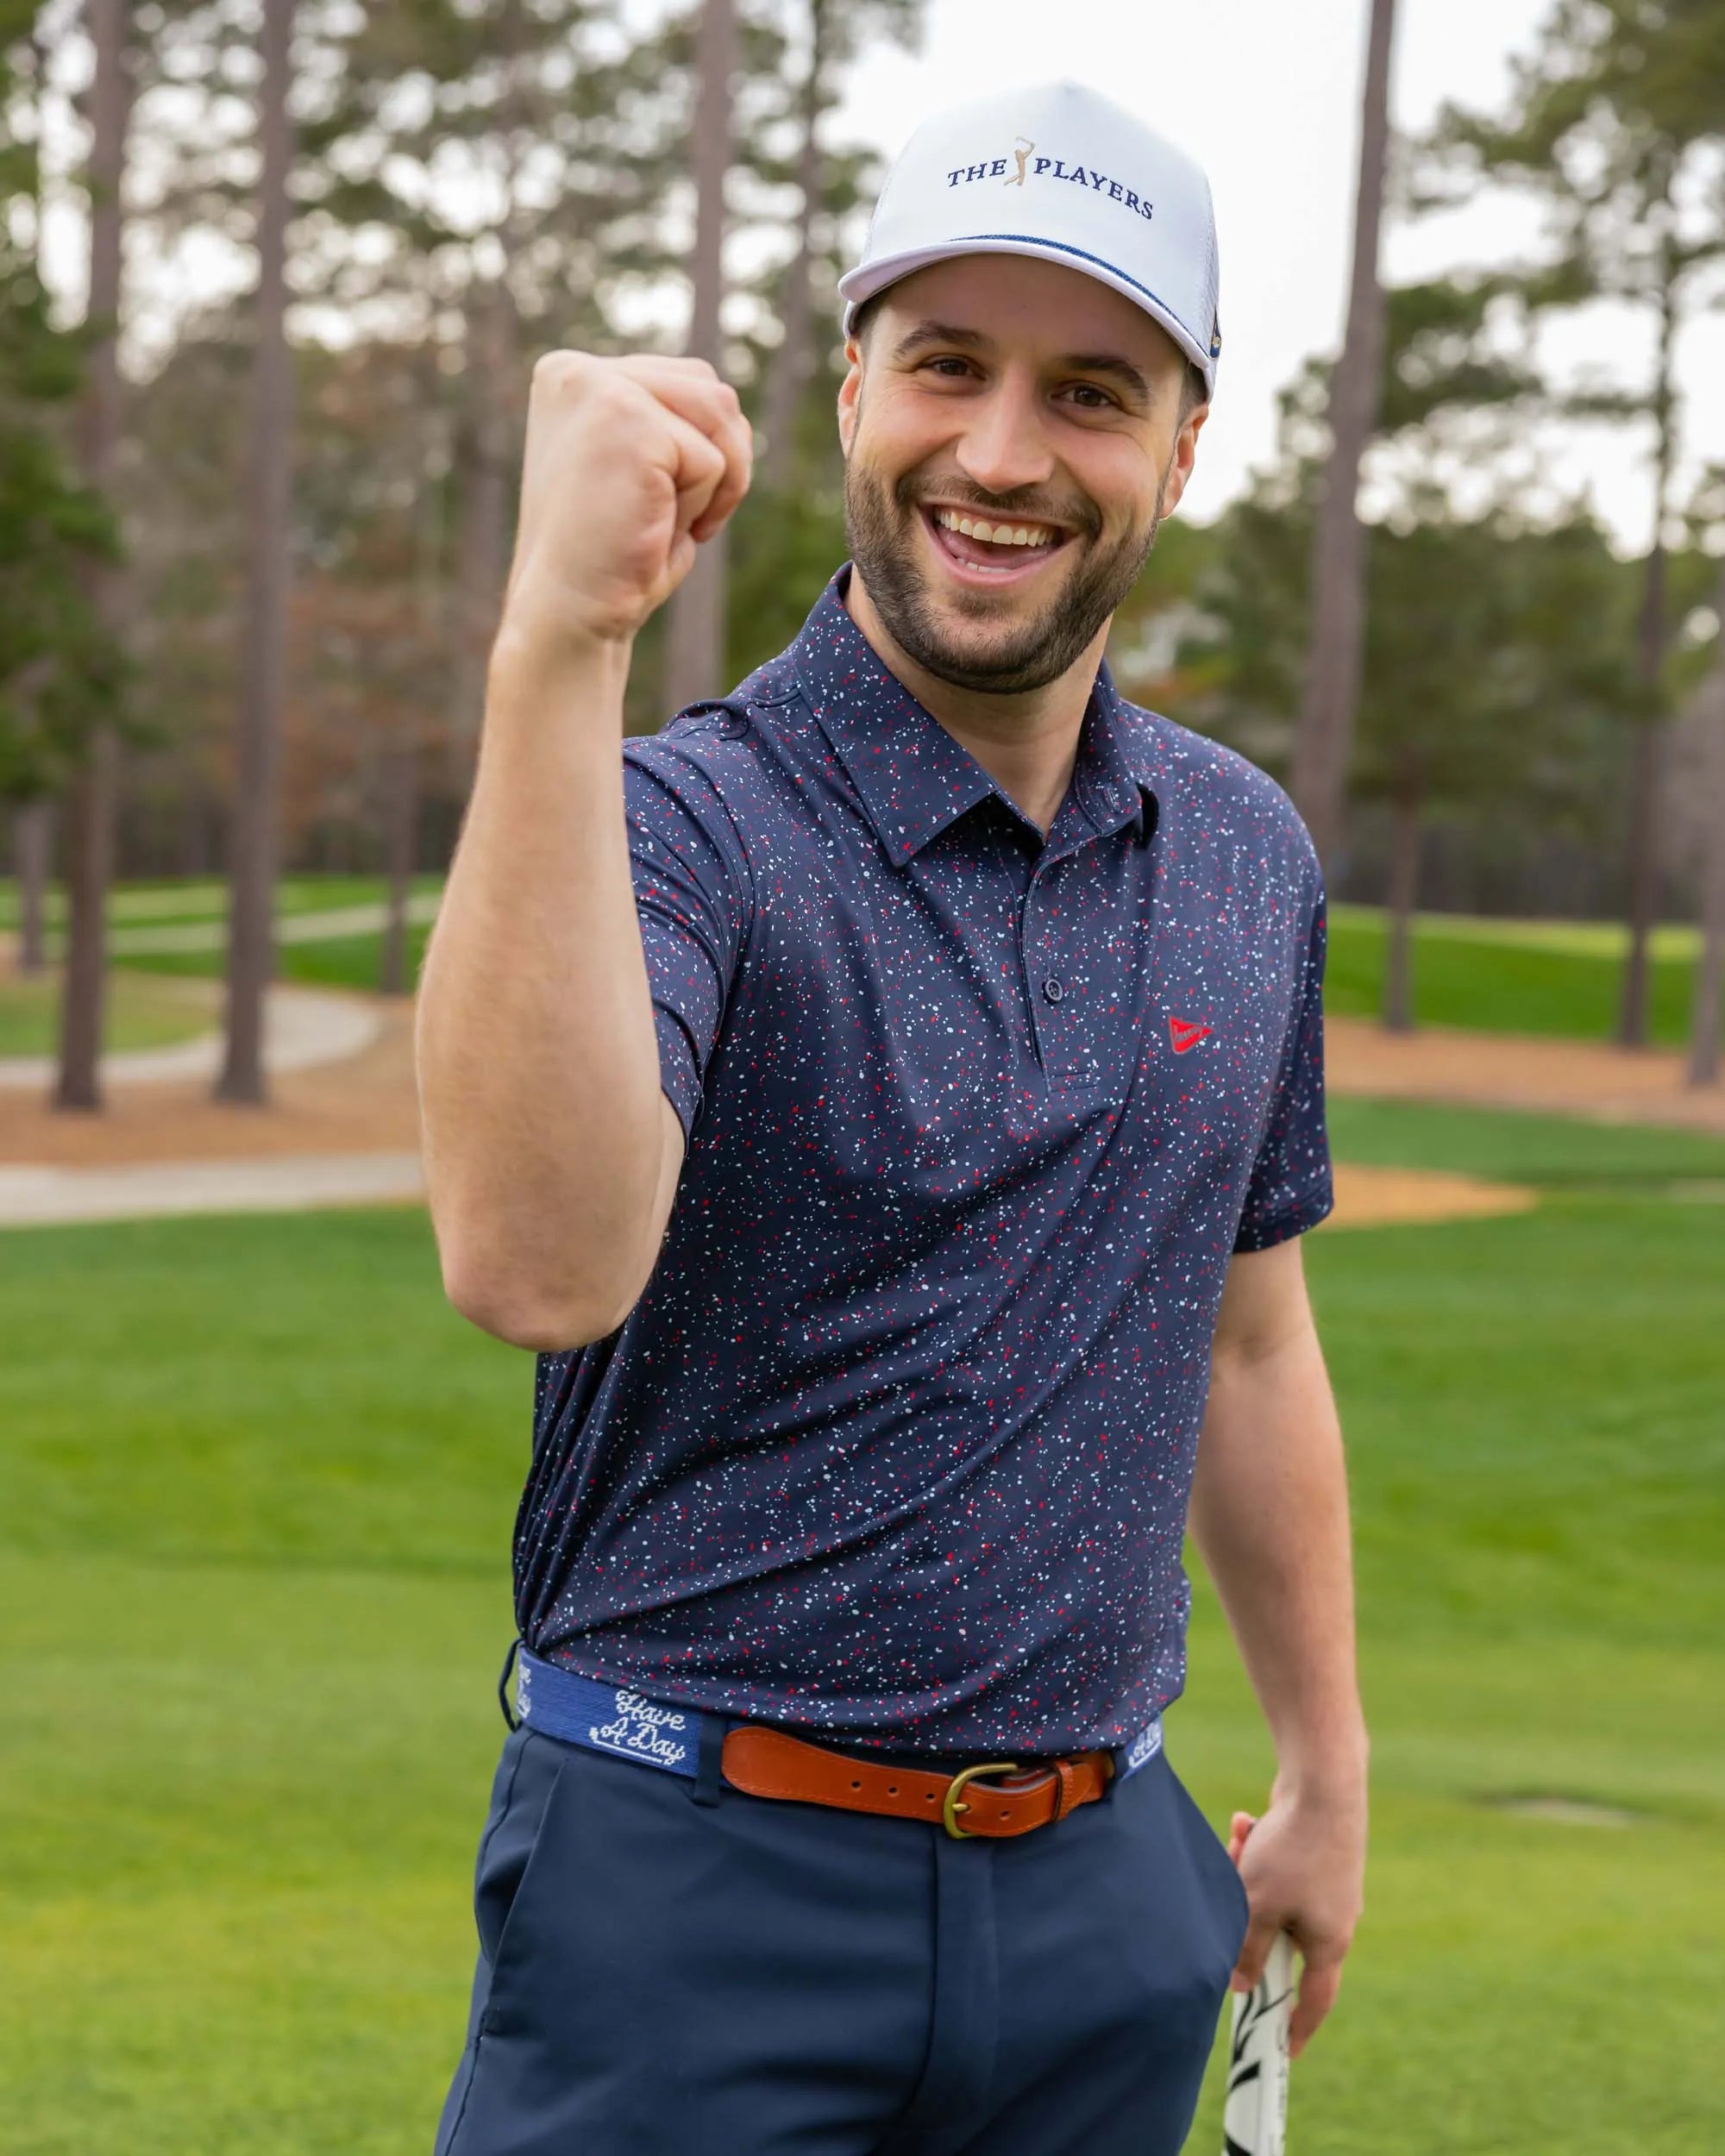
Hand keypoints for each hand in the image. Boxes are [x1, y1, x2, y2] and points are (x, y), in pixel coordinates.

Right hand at [500, 352, 753, 660]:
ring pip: (720, 415)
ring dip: (714, 484)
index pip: (685, 380)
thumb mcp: (634, 472)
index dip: (700, 451)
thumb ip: (663, 422)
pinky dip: (700, 508)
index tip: (658, 505)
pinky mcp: (627, 420)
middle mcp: (577, 371)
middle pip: (712, 389)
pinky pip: (713, 460)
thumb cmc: (608, 559)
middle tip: (681, 522)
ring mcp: (599, 388)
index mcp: (570, 376)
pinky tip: (652, 532)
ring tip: (665, 524)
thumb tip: (725, 401)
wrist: (567, 613)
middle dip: (721, 463)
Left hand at [1227, 1782, 1365, 2056]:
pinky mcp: (1317, 1855)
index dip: (1297, 2027)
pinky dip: (1257, 1850)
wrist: (1325, 1782)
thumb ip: (1246, 1949)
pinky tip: (1246, 1822)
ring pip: (1272, 1897)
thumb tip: (1240, 1985)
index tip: (1284, 2051)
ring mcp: (1329, 1886)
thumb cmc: (1293, 1850)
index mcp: (1329, 1942)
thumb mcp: (1258, 1905)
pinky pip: (1277, 1867)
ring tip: (1240, 1841)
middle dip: (1247, 1920)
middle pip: (1279, 1939)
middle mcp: (1335, 1918)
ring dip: (1246, 1874)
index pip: (1314, 2000)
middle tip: (1230, 1900)